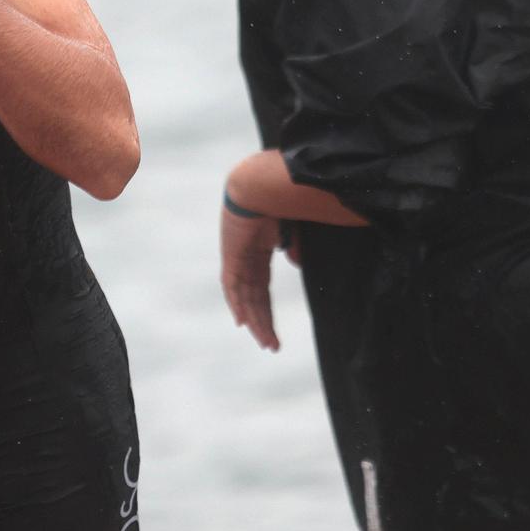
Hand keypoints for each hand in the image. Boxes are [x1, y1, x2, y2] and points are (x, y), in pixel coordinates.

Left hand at [220, 203, 285, 351]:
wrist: (260, 185)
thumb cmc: (277, 199)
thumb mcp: (291, 229)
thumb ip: (293, 247)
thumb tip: (297, 264)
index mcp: (258, 251)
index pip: (261, 288)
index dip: (266, 310)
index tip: (273, 330)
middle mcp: (244, 258)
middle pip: (253, 298)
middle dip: (262, 322)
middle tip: (271, 346)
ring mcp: (236, 257)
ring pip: (244, 297)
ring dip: (255, 321)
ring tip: (266, 342)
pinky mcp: (231, 256)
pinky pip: (232, 286)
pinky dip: (237, 304)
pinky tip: (243, 323)